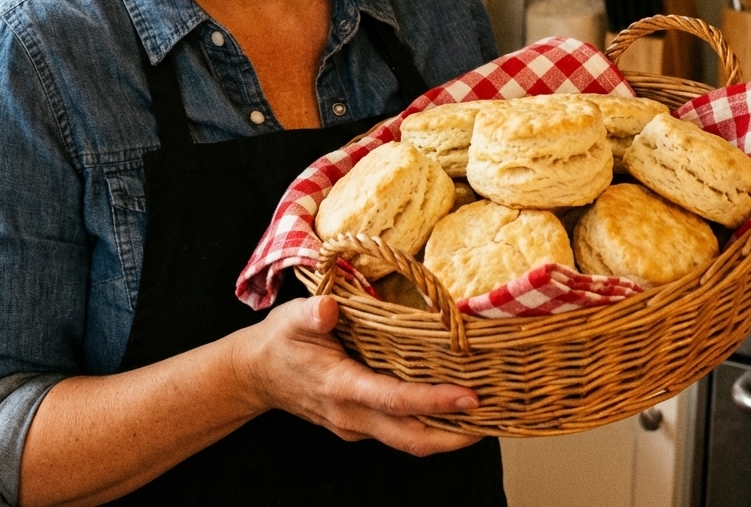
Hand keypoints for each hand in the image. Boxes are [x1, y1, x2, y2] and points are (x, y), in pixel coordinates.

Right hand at [233, 295, 481, 455]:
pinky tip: (449, 408)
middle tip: (495, 417)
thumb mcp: (291, 318)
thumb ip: (311, 314)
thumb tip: (328, 309)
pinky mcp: (359, 426)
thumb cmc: (279, 341)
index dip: (434, 401)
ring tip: (484, 416)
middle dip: (456, 435)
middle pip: (413, 438)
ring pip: (409, 441)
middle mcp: (352, 415)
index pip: (395, 401)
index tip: (469, 397)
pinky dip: (428, 426)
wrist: (255, 375)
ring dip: (448, 434)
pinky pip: (400, 433)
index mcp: (340, 387)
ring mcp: (356, 426)